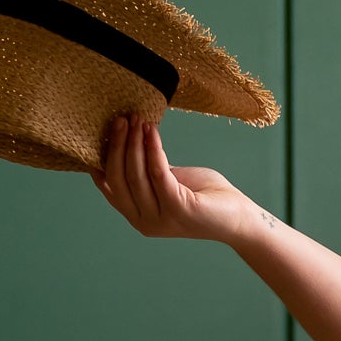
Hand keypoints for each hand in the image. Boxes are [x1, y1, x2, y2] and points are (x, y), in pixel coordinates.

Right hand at [91, 112, 256, 242]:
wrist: (238, 218)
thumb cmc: (204, 196)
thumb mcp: (168, 183)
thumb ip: (146, 171)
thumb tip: (126, 142)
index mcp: (136, 216)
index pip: (108, 185)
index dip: (103, 156)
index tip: (103, 129)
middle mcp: (143, 222)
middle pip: (118, 177)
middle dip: (118, 144)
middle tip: (122, 118)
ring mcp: (160, 219)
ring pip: (135, 174)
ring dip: (135, 142)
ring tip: (137, 119)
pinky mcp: (178, 208)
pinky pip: (158, 172)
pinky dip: (153, 148)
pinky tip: (152, 130)